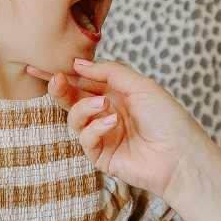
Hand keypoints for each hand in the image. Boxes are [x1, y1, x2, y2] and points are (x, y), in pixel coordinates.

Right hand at [26, 58, 211, 202]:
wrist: (181, 156)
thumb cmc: (168, 119)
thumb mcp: (141, 85)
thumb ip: (109, 72)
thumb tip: (78, 63)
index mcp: (117, 94)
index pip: (84, 82)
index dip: (63, 74)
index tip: (39, 65)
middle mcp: (107, 114)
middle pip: (73, 99)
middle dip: (61, 89)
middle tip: (56, 80)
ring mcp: (103, 137)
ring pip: (75, 119)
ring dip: (84, 108)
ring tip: (105, 105)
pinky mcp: (102, 157)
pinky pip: (86, 139)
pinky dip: (96, 128)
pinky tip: (113, 122)